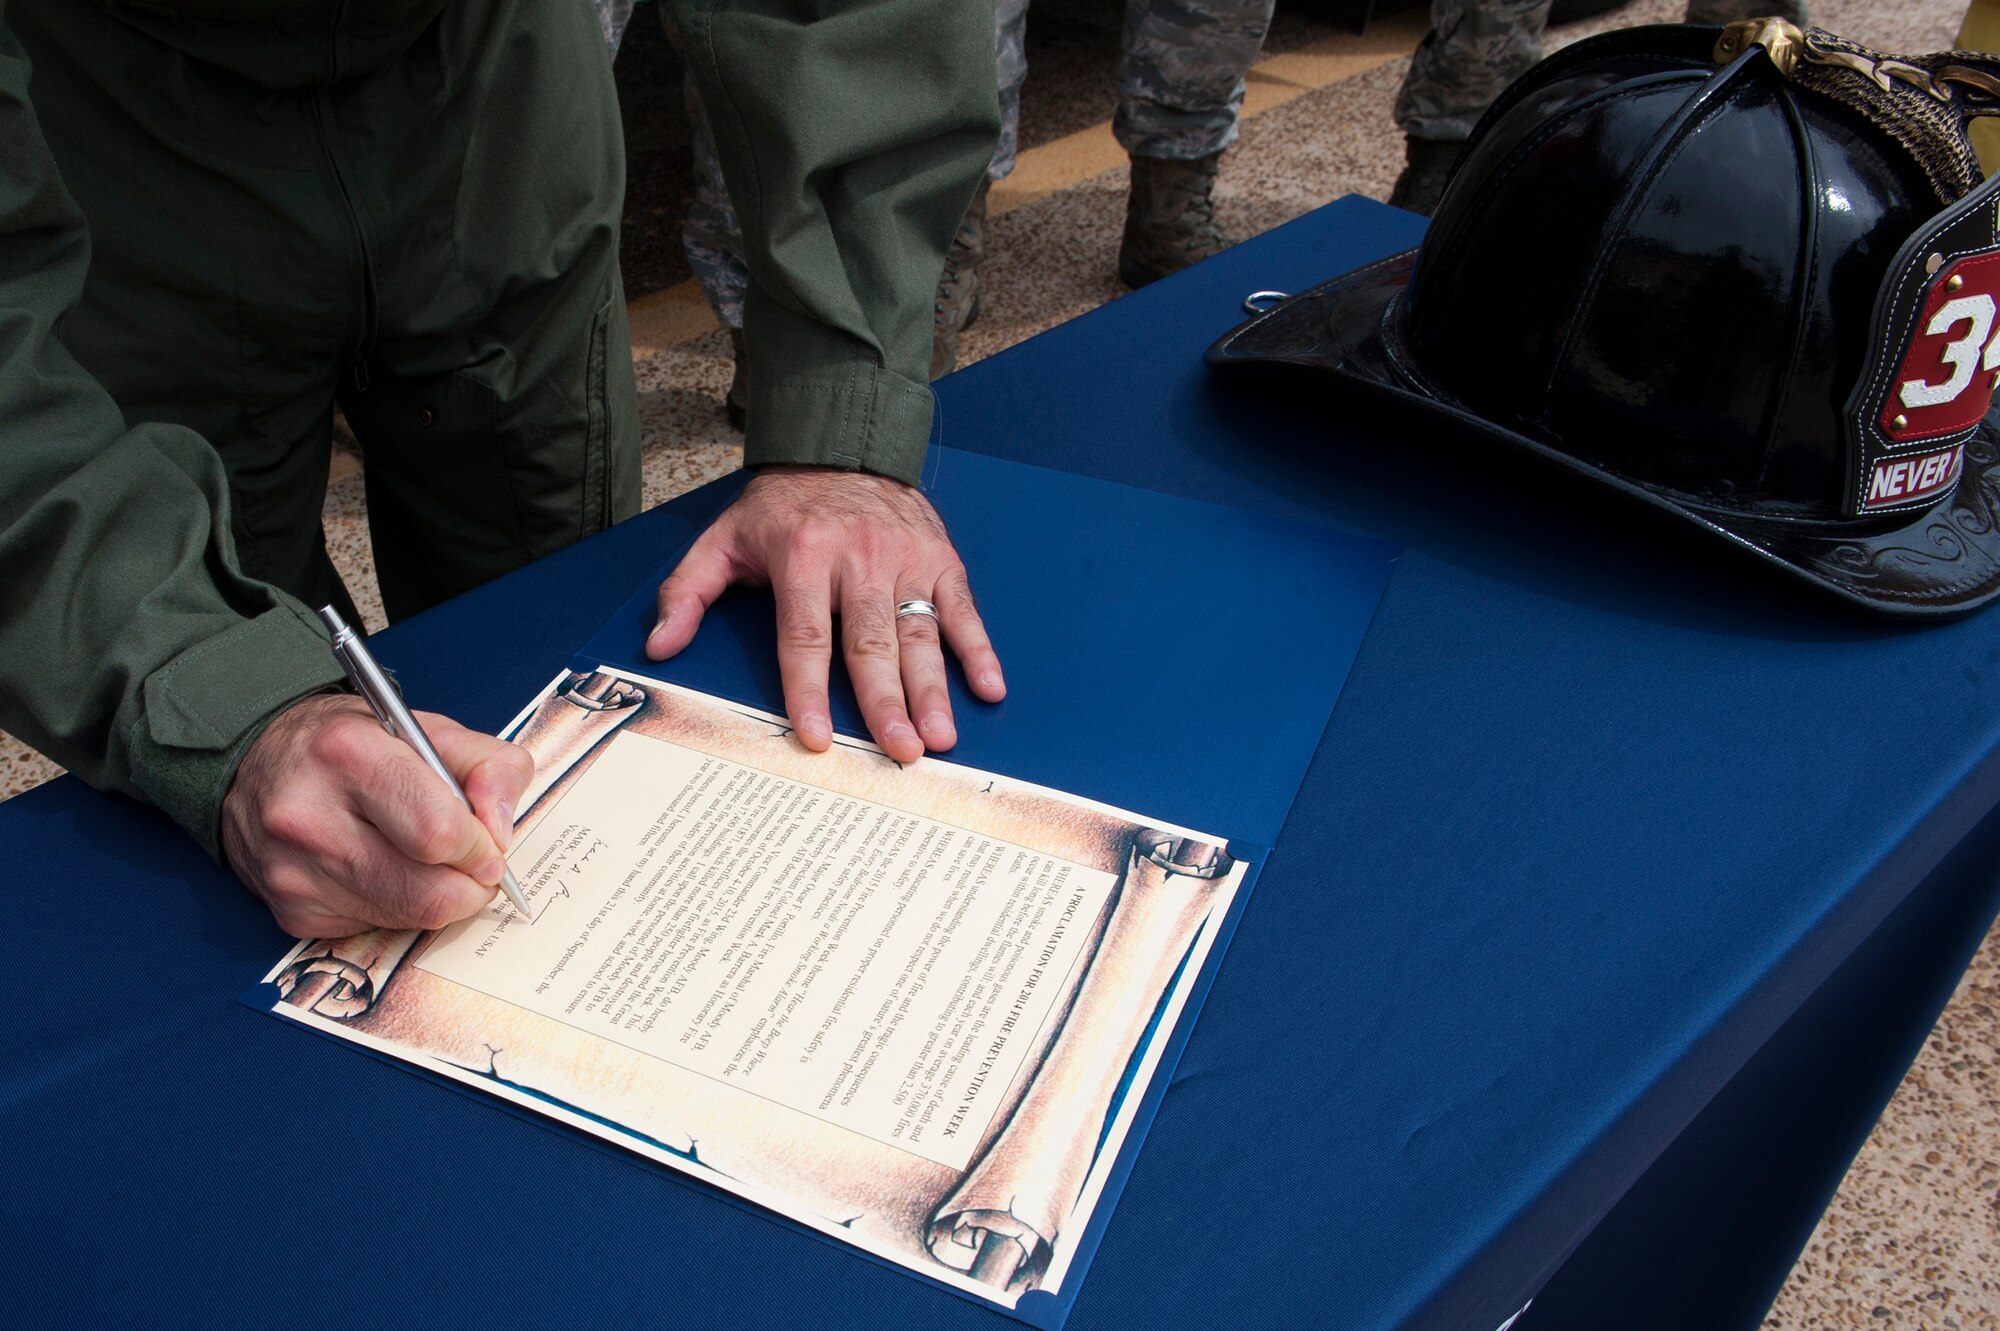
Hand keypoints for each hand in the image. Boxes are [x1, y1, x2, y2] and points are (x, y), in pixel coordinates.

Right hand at [220, 694, 533, 937]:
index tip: (487, 842)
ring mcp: (295, 871)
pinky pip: (375, 927)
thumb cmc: (353, 746)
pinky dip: (396, 907)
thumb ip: (489, 765)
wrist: (257, 764)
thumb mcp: (427, 729)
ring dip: (437, 896)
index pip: (439, 832)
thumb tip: (502, 828)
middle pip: (428, 891)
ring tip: (427, 861)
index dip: (480, 846)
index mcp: (348, 753)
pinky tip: (381, 870)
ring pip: (407, 918)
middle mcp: (309, 815)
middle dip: (469, 883)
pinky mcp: (292, 911)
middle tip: (472, 863)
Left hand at [646, 466, 1005, 762]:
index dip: (809, 688)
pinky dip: (979, 649)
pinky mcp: (940, 559)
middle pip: (871, 643)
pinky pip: (962, 608)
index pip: (805, 635)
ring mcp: (906, 559)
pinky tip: (989, 688)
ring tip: (940, 737)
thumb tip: (659, 645)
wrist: (843, 445)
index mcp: (804, 556)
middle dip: (885, 702)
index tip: (817, 736)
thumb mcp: (722, 537)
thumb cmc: (781, 506)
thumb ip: (687, 590)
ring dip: (933, 689)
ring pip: (920, 632)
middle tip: (899, 751)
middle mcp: (859, 559)